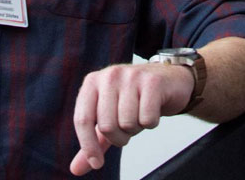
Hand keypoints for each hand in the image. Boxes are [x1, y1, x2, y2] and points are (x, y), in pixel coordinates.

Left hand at [69, 62, 193, 173]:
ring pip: (127, 123)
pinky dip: (151, 123)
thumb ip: (94, 141)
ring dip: (136, 129)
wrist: (168, 81)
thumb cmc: (134, 101)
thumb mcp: (110, 117)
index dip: (88, 146)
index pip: (82, 119)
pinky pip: (147, 119)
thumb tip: (75, 169)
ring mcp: (131, 76)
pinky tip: (152, 110)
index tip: (97, 163)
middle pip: (106, 126)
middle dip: (119, 137)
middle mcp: (109, 75)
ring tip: (139, 115)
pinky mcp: (153, 82)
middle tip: (127, 128)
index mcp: (92, 82)